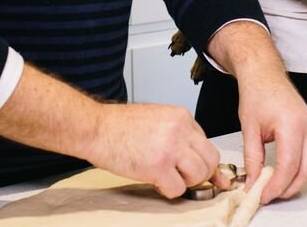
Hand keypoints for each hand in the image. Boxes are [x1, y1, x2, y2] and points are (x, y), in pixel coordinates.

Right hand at [85, 101, 230, 197]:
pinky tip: (155, 182)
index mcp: (181, 116)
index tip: (199, 171)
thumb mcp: (156, 119)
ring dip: (185, 182)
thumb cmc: (119, 125)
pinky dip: (169, 191)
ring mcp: (170, 147)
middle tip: (183, 177)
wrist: (96, 128)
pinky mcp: (158, 166)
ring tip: (167, 177)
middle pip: (210, 160)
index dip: (201, 160)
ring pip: (199, 175)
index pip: (206, 143)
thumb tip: (197, 156)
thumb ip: (178, 134)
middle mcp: (180, 129)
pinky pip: (178, 188)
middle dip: (200, 174)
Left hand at [206, 21, 306, 202]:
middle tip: (270, 195)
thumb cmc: (257, 94)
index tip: (263, 194)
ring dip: (296, 181)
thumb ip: (252, 158)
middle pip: (306, 170)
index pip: (288, 166)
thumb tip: (253, 182)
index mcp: (291, 125)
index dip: (276, 185)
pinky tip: (284, 175)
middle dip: (289, 188)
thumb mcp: (249, 128)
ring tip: (275, 187)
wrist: (265, 75)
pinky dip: (300, 170)